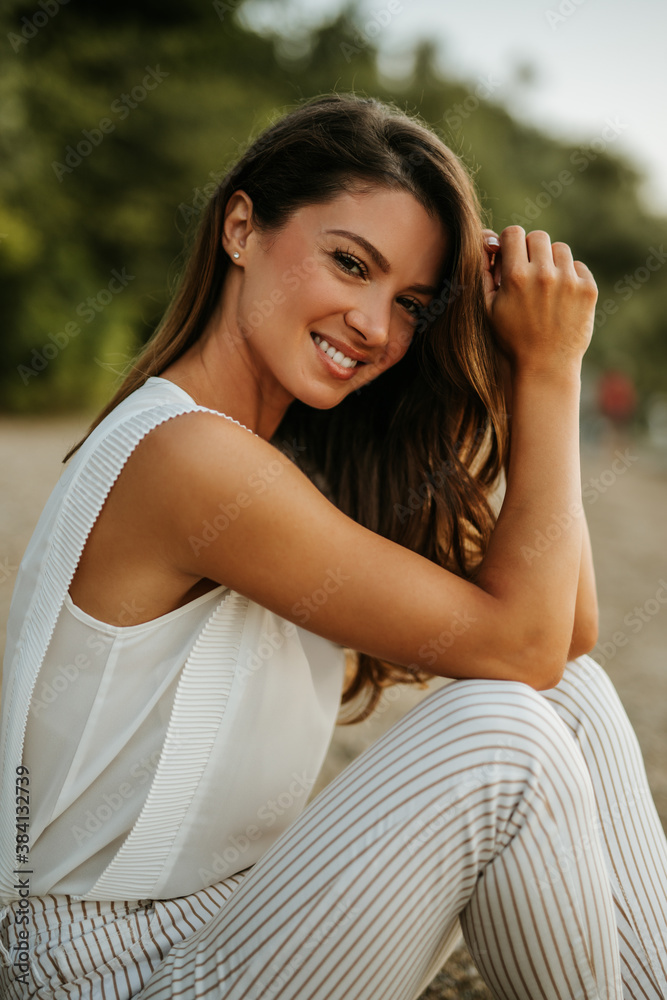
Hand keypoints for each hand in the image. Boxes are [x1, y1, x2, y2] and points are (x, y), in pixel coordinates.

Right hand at [480, 226, 597, 377]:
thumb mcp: (489, 308)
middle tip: (529, 269)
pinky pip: (578, 266)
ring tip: (546, 285)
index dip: (510, 242)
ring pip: (560, 249)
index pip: (514, 232)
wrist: (545, 366)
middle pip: (538, 236)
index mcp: (515, 276)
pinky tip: (561, 297)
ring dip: (551, 261)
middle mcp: (543, 274)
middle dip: (531, 249)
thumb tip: (487, 243)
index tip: (511, 254)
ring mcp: (568, 281)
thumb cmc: (512, 338)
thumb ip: (485, 273)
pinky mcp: (588, 290)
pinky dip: (570, 276)